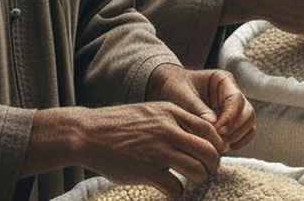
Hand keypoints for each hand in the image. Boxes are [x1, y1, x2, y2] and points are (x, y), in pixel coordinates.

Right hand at [68, 100, 225, 196]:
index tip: (214, 152)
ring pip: (197, 169)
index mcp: (171, 113)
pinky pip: (175, 187)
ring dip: (200, 178)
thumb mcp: (150, 111)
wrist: (87, 134)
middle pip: (209, 150)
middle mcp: (169, 130)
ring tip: (194, 180)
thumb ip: (173, 120)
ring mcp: (158, 151)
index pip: (209, 128)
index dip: (217, 143)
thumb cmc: (118, 124)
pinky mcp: (147, 171)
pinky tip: (173, 190)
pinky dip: (178, 192)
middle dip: (214, 164)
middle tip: (209, 170)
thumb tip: (196, 134)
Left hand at [147, 63, 256, 152]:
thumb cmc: (174, 87)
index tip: (218, 131)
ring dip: (238, 136)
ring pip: (248, 123)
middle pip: (247, 111)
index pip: (236, 98)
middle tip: (219, 143)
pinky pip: (244, 131)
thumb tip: (214, 126)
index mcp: (223, 80)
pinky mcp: (231, 119)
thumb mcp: (182, 96)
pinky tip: (224, 149)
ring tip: (220, 147)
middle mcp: (232, 92)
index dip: (230, 117)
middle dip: (236, 129)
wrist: (167, 88)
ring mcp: (233, 106)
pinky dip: (239, 141)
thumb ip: (198, 109)